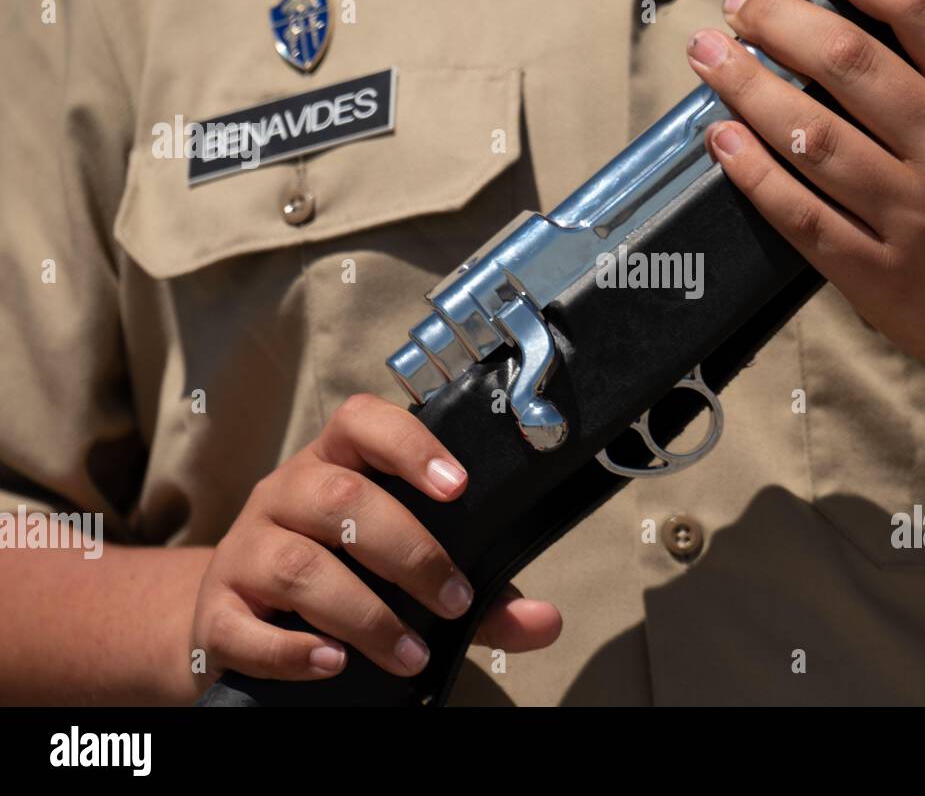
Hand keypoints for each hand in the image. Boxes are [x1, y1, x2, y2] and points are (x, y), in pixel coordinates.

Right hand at [190, 393, 560, 687]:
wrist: (239, 619)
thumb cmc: (345, 579)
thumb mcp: (409, 574)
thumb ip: (481, 595)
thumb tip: (547, 621)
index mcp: (334, 464)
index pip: (361, 422)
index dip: (409, 445)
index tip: (459, 485)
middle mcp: (284, 494)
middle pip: (339, 500)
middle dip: (407, 552)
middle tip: (453, 601)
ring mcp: (243, 550)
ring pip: (296, 566)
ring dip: (364, 614)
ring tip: (411, 655)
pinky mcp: (215, 612)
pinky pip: (243, 627)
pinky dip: (292, 651)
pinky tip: (334, 663)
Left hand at [687, 0, 924, 387]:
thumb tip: (845, 33)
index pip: (919, 8)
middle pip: (847, 61)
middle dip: (776, 21)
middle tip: (736, 4)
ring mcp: (916, 217)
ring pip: (810, 135)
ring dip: (746, 87)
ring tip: (709, 58)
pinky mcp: (880, 276)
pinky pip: (800, 214)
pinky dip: (753, 173)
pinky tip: (721, 140)